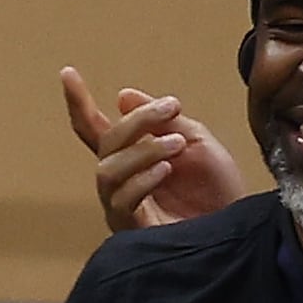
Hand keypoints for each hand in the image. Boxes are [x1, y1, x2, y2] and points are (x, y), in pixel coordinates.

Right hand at [61, 67, 240, 233]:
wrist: (234, 228)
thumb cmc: (217, 191)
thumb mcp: (196, 142)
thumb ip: (163, 121)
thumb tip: (123, 96)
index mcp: (133, 158)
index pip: (96, 129)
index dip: (80, 102)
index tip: (67, 73)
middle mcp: (120, 181)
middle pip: (106, 143)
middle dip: (136, 121)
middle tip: (172, 107)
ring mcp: (122, 205)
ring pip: (108, 170)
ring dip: (142, 151)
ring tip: (176, 146)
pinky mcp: (130, 229)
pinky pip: (121, 199)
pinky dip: (142, 179)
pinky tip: (166, 170)